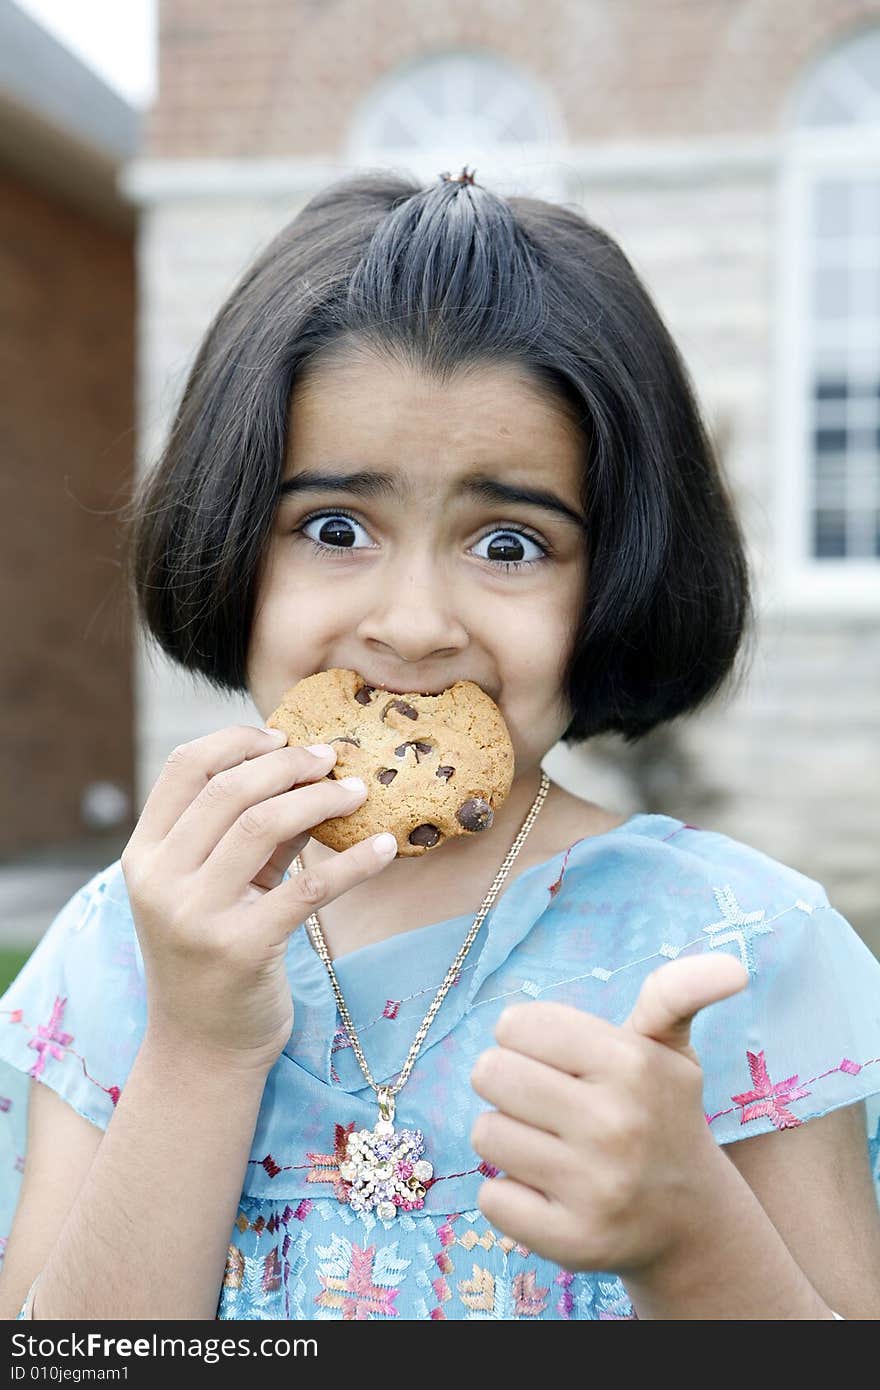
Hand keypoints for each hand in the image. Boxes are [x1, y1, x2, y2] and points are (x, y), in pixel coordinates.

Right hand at [121, 725, 397, 1074]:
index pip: (183, 768)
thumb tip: (306, 770)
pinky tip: (385, 847)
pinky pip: (308, 888)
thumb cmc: (214, 952)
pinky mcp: (241, 949)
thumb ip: (246, 832)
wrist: (203, 1047)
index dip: (237, 740)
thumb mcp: (214, 886)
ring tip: (360, 793)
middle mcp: (159, 880)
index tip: (284, 736)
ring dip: (322, 800)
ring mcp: (195, 916)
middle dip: (289, 764)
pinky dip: (353, 862)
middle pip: (229, 790)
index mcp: (144, 854)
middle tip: (334, 760)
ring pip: (264, 825)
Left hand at [469, 953, 748, 1272]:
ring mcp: (595, 1188)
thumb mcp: (669, 1047)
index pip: (516, 1023)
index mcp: (633, 1063)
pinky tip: (548, 1191)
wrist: (689, 1220)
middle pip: (490, 1073)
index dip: (525, 1037)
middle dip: (508, 1082)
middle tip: (546, 1101)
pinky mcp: (572, 1241)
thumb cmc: (659, 1113)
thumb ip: (677, 992)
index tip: (555, 1057)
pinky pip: (491, 1197)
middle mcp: (617, 1124)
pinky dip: (508, 1194)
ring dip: (508, 1136)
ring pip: (486, 1131)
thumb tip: (734, 967)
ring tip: (551, 1145)